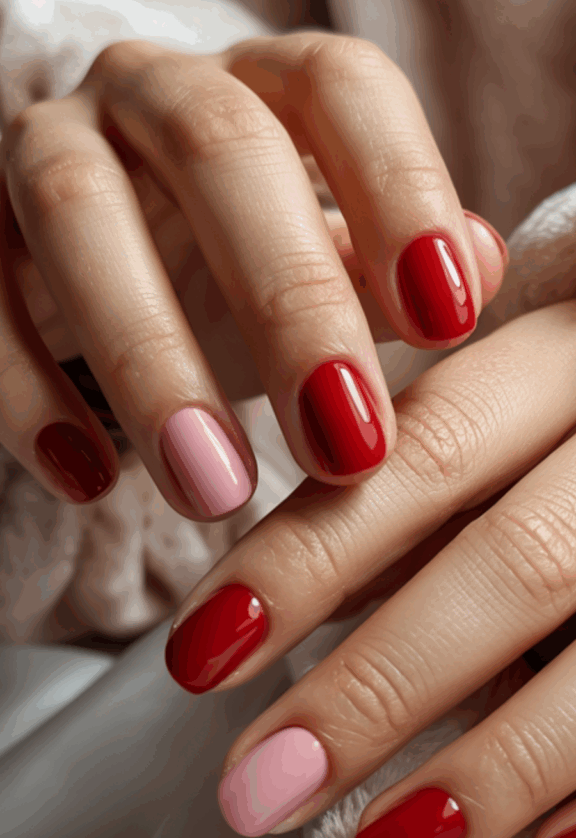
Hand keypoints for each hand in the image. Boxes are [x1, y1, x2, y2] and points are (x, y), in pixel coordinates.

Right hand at [0, 33, 504, 517]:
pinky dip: (27, 394)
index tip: (447, 322)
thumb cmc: (230, 264)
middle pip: (221, 151)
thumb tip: (480, 269)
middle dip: (289, 302)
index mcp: (259, 87)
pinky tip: (87, 480)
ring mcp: (44, 151)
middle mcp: (149, 94)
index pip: (339, 90)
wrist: (102, 255)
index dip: (401, 192)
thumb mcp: (318, 259)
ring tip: (213, 491)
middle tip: (344, 449)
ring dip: (150, 360)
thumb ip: (387, 263)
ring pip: (80, 218)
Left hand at [163, 282, 575, 837]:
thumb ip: (424, 463)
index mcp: (572, 351)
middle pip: (512, 564)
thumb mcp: (516, 389)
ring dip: (490, 770)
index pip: (421, 451)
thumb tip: (286, 576)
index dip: (303, 558)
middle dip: (376, 686)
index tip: (198, 658)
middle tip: (258, 786)